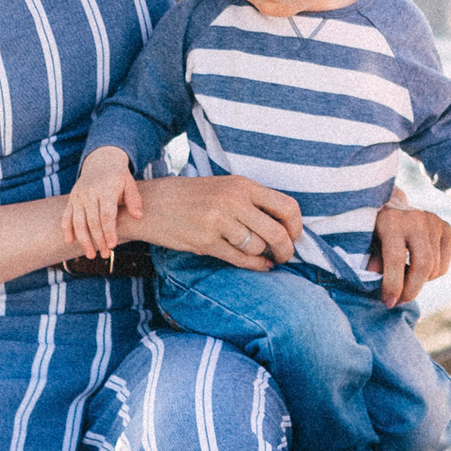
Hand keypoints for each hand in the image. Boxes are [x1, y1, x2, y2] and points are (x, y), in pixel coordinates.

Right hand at [64, 148, 136, 260]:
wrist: (101, 161)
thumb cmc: (118, 177)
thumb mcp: (129, 183)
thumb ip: (134, 199)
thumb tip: (138, 216)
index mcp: (106, 189)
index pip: (106, 214)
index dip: (109, 230)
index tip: (113, 244)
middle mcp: (89, 193)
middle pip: (92, 221)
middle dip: (98, 240)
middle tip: (106, 254)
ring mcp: (78, 196)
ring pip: (78, 222)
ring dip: (84, 240)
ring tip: (91, 255)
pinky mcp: (71, 200)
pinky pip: (66, 216)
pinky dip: (66, 229)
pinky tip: (69, 242)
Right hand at [129, 171, 301, 268]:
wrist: (153, 204)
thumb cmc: (193, 197)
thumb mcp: (226, 188)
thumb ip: (254, 202)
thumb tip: (286, 226)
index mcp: (243, 185)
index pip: (287, 206)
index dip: (296, 226)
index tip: (293, 236)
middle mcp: (233, 201)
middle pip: (277, 232)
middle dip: (287, 249)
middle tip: (285, 255)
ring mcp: (219, 222)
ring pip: (258, 247)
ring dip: (264, 256)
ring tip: (262, 255)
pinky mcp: (206, 242)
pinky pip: (240, 260)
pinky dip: (254, 265)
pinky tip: (259, 265)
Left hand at [369, 201, 450, 308]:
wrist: (391, 206)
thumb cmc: (374, 230)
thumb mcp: (367, 243)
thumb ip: (373, 262)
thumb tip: (380, 284)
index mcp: (391, 220)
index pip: (396, 258)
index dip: (393, 285)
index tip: (388, 302)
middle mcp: (416, 218)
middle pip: (423, 265)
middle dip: (411, 290)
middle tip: (399, 301)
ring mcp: (434, 221)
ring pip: (435, 268)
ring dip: (419, 284)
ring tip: (404, 282)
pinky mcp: (446, 228)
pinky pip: (443, 266)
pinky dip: (431, 277)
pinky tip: (416, 270)